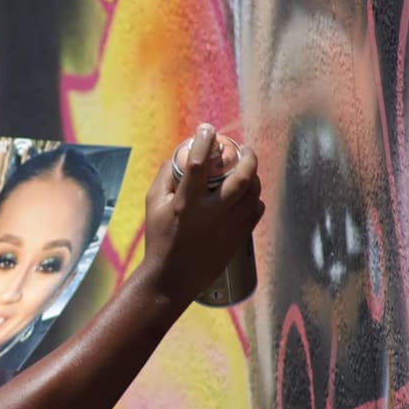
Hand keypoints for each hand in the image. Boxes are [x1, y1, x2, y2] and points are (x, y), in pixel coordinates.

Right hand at [139, 124, 264, 305]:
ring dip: (253, 177)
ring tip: (246, 171)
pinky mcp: (238, 238)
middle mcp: (211, 213)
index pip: (199, 163)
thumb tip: (179, 155)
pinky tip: (248, 196)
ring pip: (253, 193)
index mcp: (187, 202)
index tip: (207, 130)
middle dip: (247, 158)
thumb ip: (165, 177)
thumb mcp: (152, 205)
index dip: (205, 141)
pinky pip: (256, 211)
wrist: (172, 277)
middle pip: (241, 178)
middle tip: (244, 150)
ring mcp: (228, 227)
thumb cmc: (160, 240)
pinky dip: (255, 199)